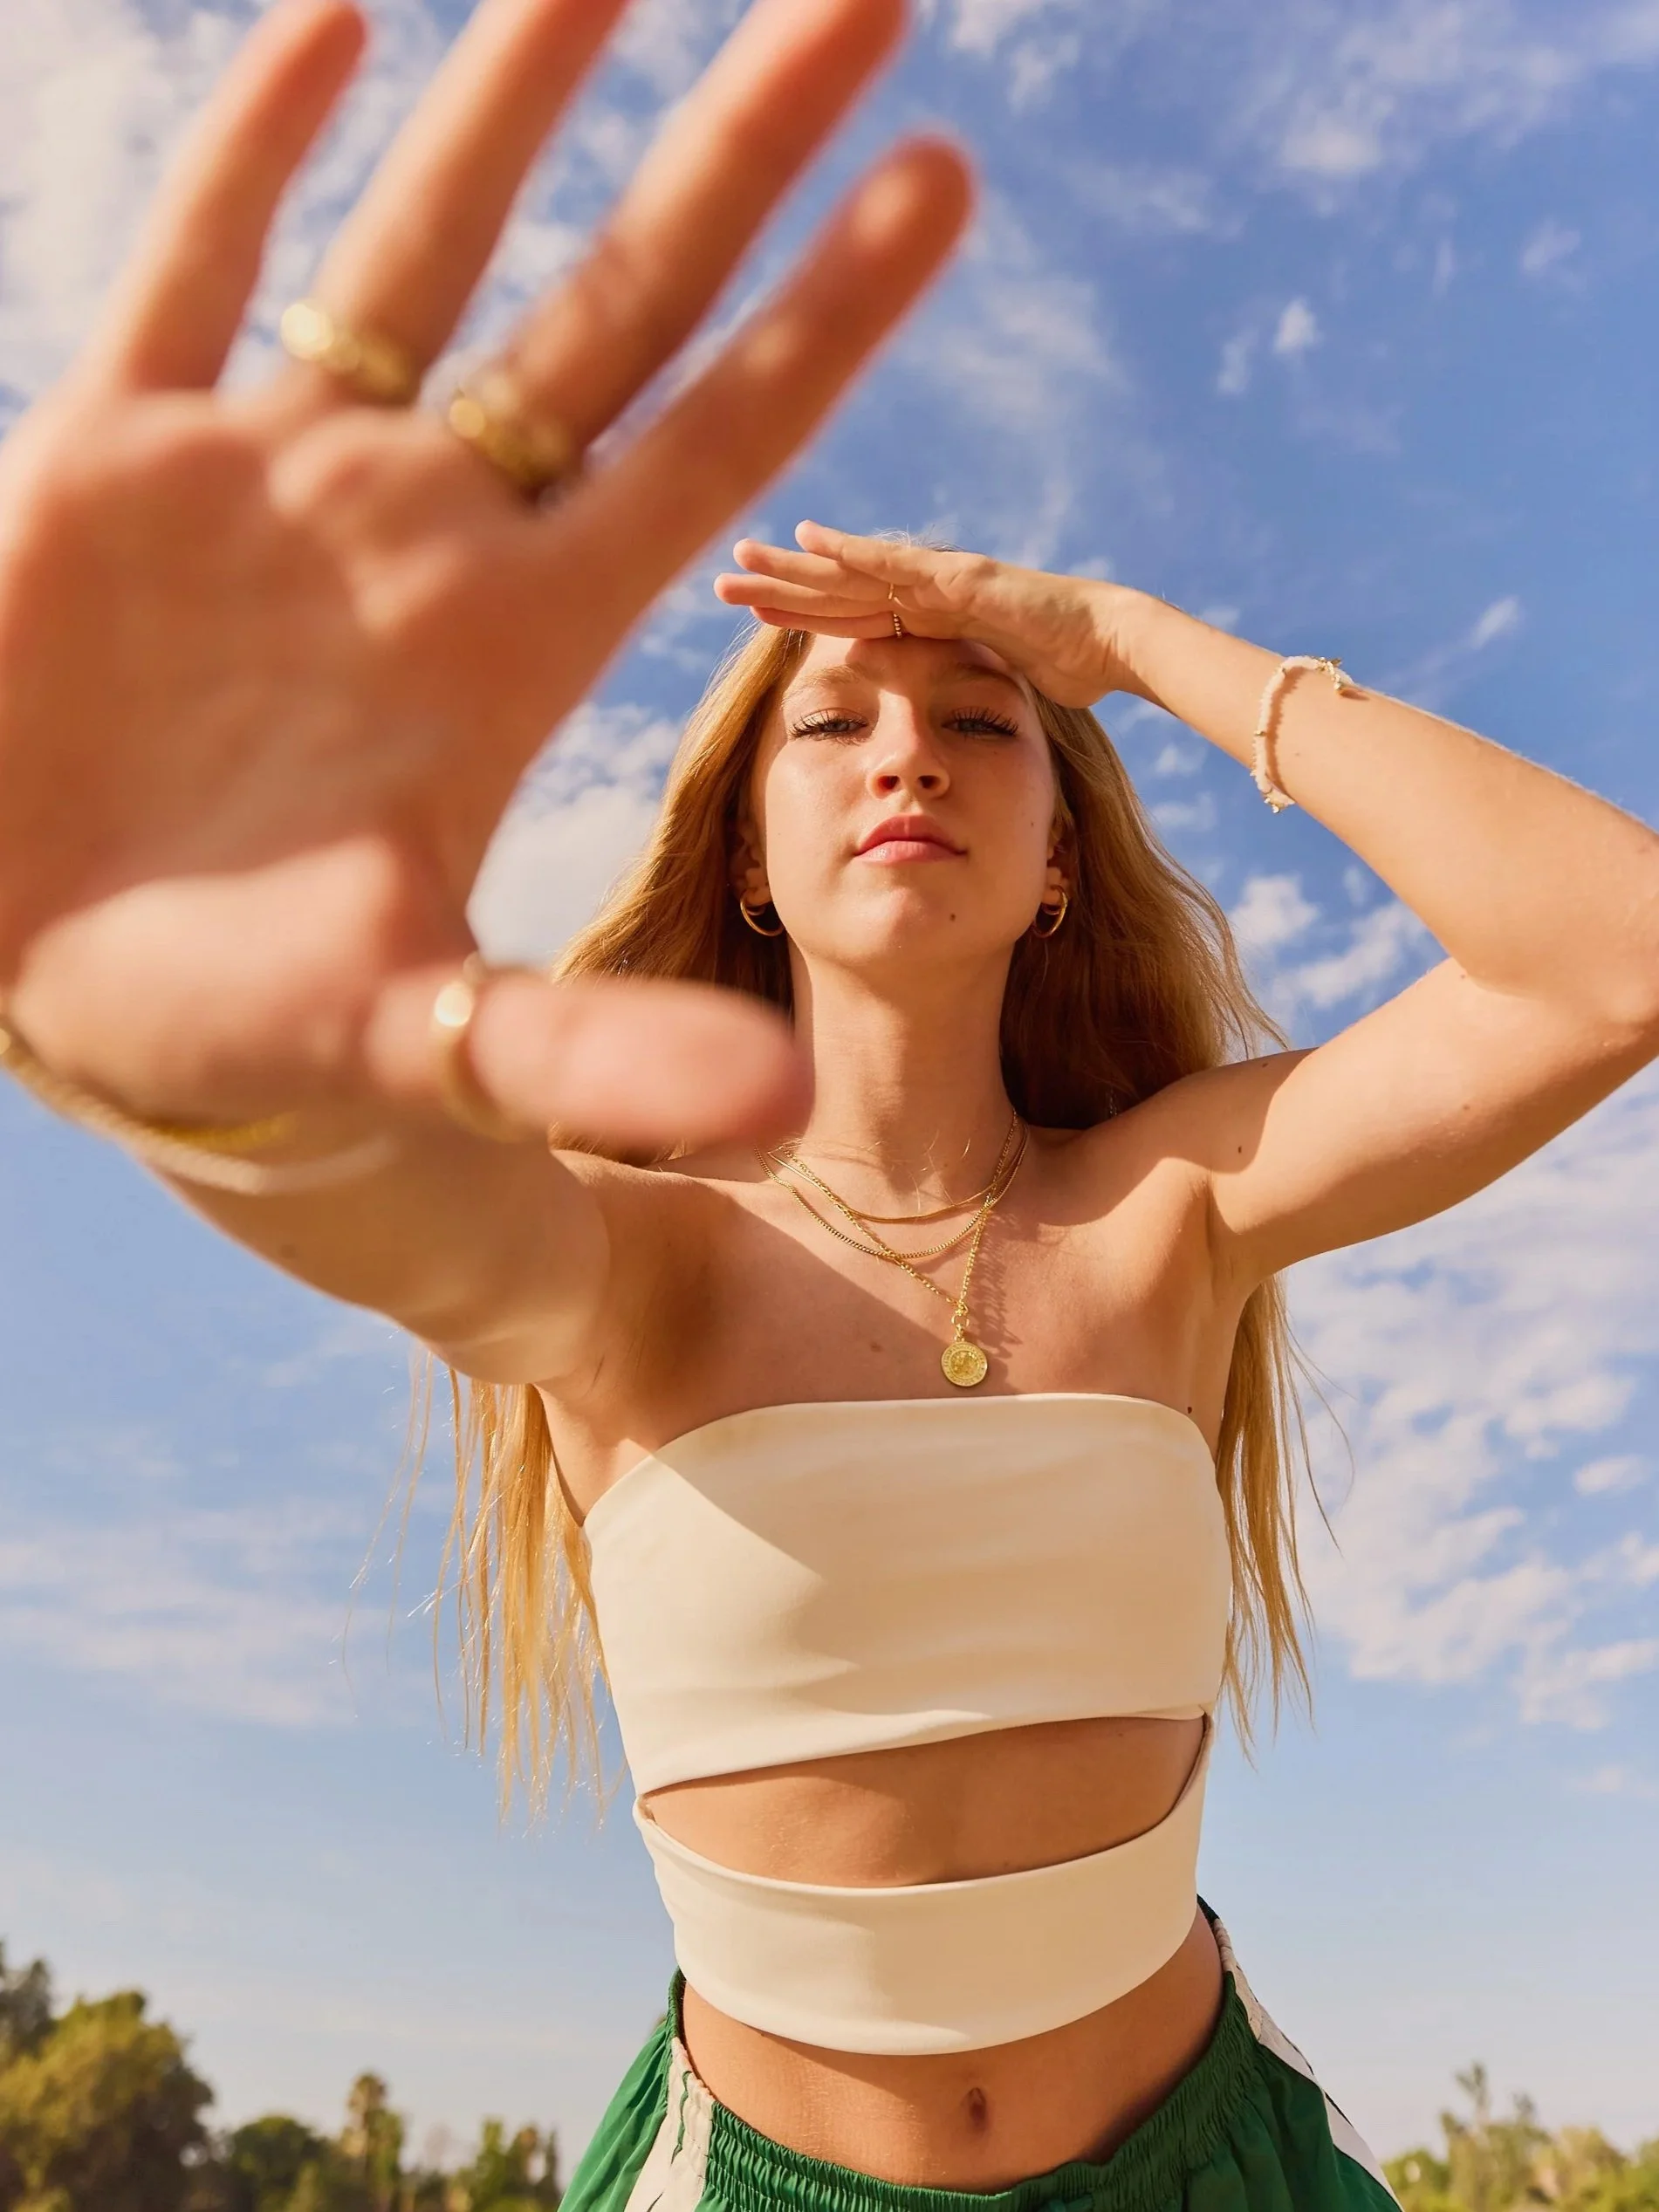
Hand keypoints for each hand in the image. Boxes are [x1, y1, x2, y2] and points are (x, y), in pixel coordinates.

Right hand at [0, 0, 969, 1151]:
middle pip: (613, 308)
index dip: (829, 317)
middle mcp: (423, 537)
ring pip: (419, 243)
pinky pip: (199, 270)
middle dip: (735, 155)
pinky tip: (337, 20)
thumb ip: (592, 1061)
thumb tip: (783, 1115)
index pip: (713, 448)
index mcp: (513, 648)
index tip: (946, 177)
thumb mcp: (420, 1041)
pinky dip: (256, 151)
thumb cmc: (238, 1026)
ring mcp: (274, 483)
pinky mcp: (112, 463)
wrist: (43, 985)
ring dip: (515, 93)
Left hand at [714, 523, 1147, 708]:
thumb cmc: (1070, 668)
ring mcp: (942, 580)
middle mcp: (926, 592)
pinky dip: (850, 552)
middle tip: (721, 578)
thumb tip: (952, 727)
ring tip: (742, 557)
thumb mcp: (999, 687)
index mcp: (929, 620)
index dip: (801, 616)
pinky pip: (896, 565)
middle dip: (779, 586)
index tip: (752, 615)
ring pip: (851, 572)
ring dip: (794, 565)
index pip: (850, 618)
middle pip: (837, 591)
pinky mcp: (960, 578)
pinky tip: (806, 538)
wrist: (1112, 644)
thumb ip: (969, 691)